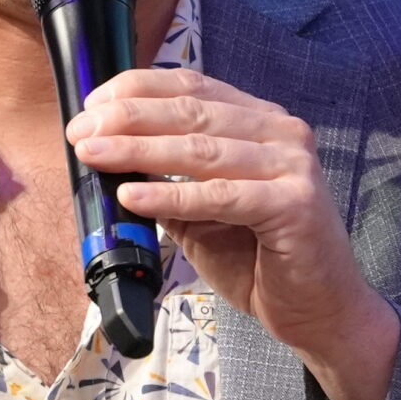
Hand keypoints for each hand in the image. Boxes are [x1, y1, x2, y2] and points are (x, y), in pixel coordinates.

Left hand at [70, 69, 399, 399]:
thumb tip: (105, 160)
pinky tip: (132, 198)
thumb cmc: (260, 260)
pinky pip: (220, 195)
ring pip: (201, 148)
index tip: (91, 104)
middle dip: (127, 118)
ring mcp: (292, 165)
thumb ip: (166, 183)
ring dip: (138, 150)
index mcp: (260, 121)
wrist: (321, 313)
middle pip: (191, 111)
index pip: (192, 87)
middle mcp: (281, 132)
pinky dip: (172, 196)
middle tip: (80, 131)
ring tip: (93, 154)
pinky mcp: (294, 204)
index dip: (136, 90)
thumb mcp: (201, 214)